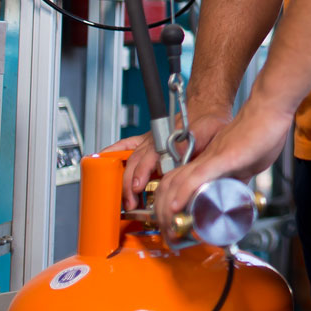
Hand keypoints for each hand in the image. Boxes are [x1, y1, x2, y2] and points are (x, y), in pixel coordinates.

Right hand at [113, 110, 231, 209]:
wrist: (205, 108)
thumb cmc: (208, 121)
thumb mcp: (207, 131)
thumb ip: (194, 145)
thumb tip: (180, 156)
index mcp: (169, 139)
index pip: (150, 159)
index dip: (143, 174)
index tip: (138, 187)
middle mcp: (155, 141)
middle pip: (136, 163)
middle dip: (130, 184)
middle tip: (131, 202)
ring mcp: (148, 141)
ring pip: (129, 159)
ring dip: (124, 179)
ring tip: (124, 197)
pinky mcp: (146, 141)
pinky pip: (125, 145)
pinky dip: (113, 151)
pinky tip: (103, 159)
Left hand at [154, 95, 291, 238]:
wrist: (270, 109)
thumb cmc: (262, 131)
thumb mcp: (247, 163)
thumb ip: (238, 178)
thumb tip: (236, 195)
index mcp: (208, 162)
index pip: (177, 183)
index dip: (168, 205)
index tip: (173, 225)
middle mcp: (204, 159)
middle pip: (169, 185)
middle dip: (162, 214)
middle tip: (169, 234)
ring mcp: (211, 158)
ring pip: (177, 183)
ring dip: (168, 210)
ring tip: (170, 228)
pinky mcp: (223, 157)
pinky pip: (197, 176)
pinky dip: (183, 193)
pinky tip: (177, 207)